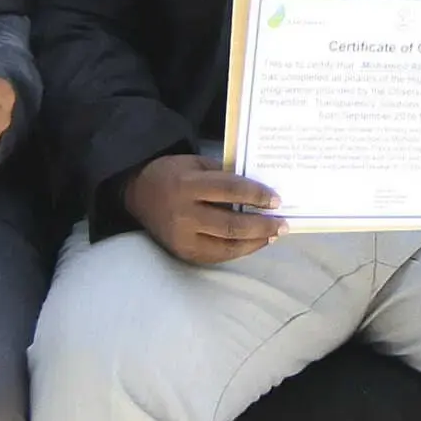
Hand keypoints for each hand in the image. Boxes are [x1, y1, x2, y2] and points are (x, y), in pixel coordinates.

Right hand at [124, 154, 281, 265]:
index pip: (229, 191)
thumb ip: (224, 175)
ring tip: (273, 235)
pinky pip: (216, 256)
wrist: (137, 193)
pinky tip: (253, 243)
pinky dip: (238, 251)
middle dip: (262, 226)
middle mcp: (183, 215)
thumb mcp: (196, 163)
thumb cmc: (173, 173)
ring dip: (255, 242)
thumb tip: (259, 190)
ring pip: (226, 246)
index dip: (256, 195)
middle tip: (283, 224)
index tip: (277, 200)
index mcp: (187, 185)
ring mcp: (182, 238)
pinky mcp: (182, 253)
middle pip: (231, 225)